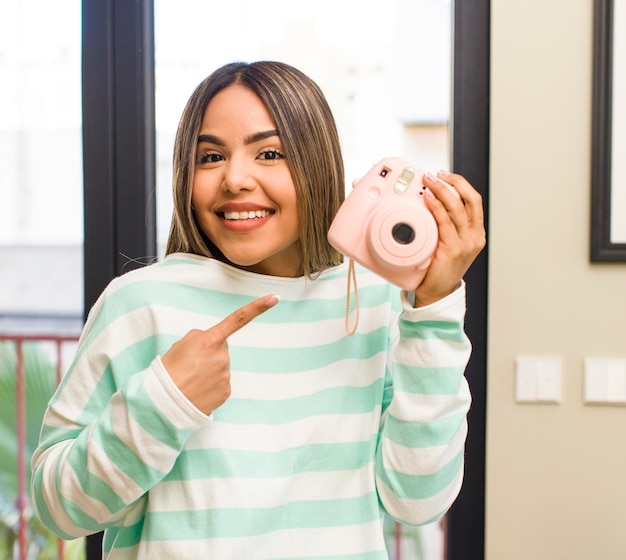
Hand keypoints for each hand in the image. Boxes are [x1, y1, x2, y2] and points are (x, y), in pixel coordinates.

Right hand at [161, 294, 279, 413]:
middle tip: (190, 365)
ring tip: (191, 378)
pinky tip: (197, 389)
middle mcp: (222, 356)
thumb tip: (212, 343)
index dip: (257, 307)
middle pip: (221, 349)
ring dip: (209, 370)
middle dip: (209, 354)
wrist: (164, 403)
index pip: (238, 319)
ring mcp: (226, 375)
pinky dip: (210, 385)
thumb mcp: (181, 344)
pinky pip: (221, 383)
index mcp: (210, 340)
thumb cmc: (169, 370)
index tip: (274, 298)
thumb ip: (201, 337)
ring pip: (220, 367)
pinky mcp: (226, 391)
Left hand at [414, 170, 485, 306]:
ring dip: (441, 191)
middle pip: (469, 199)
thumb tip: (430, 201)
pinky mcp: (453, 250)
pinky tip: (427, 199)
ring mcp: (466, 243)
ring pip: (457, 208)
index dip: (460, 184)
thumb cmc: (438, 268)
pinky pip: (444, 222)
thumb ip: (445, 225)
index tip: (445, 175)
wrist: (436, 293)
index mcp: (476, 233)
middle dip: (452, 182)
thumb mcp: (447, 243)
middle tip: (434, 175)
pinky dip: (436, 207)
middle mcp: (474, 237)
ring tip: (427, 182)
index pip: (473, 200)